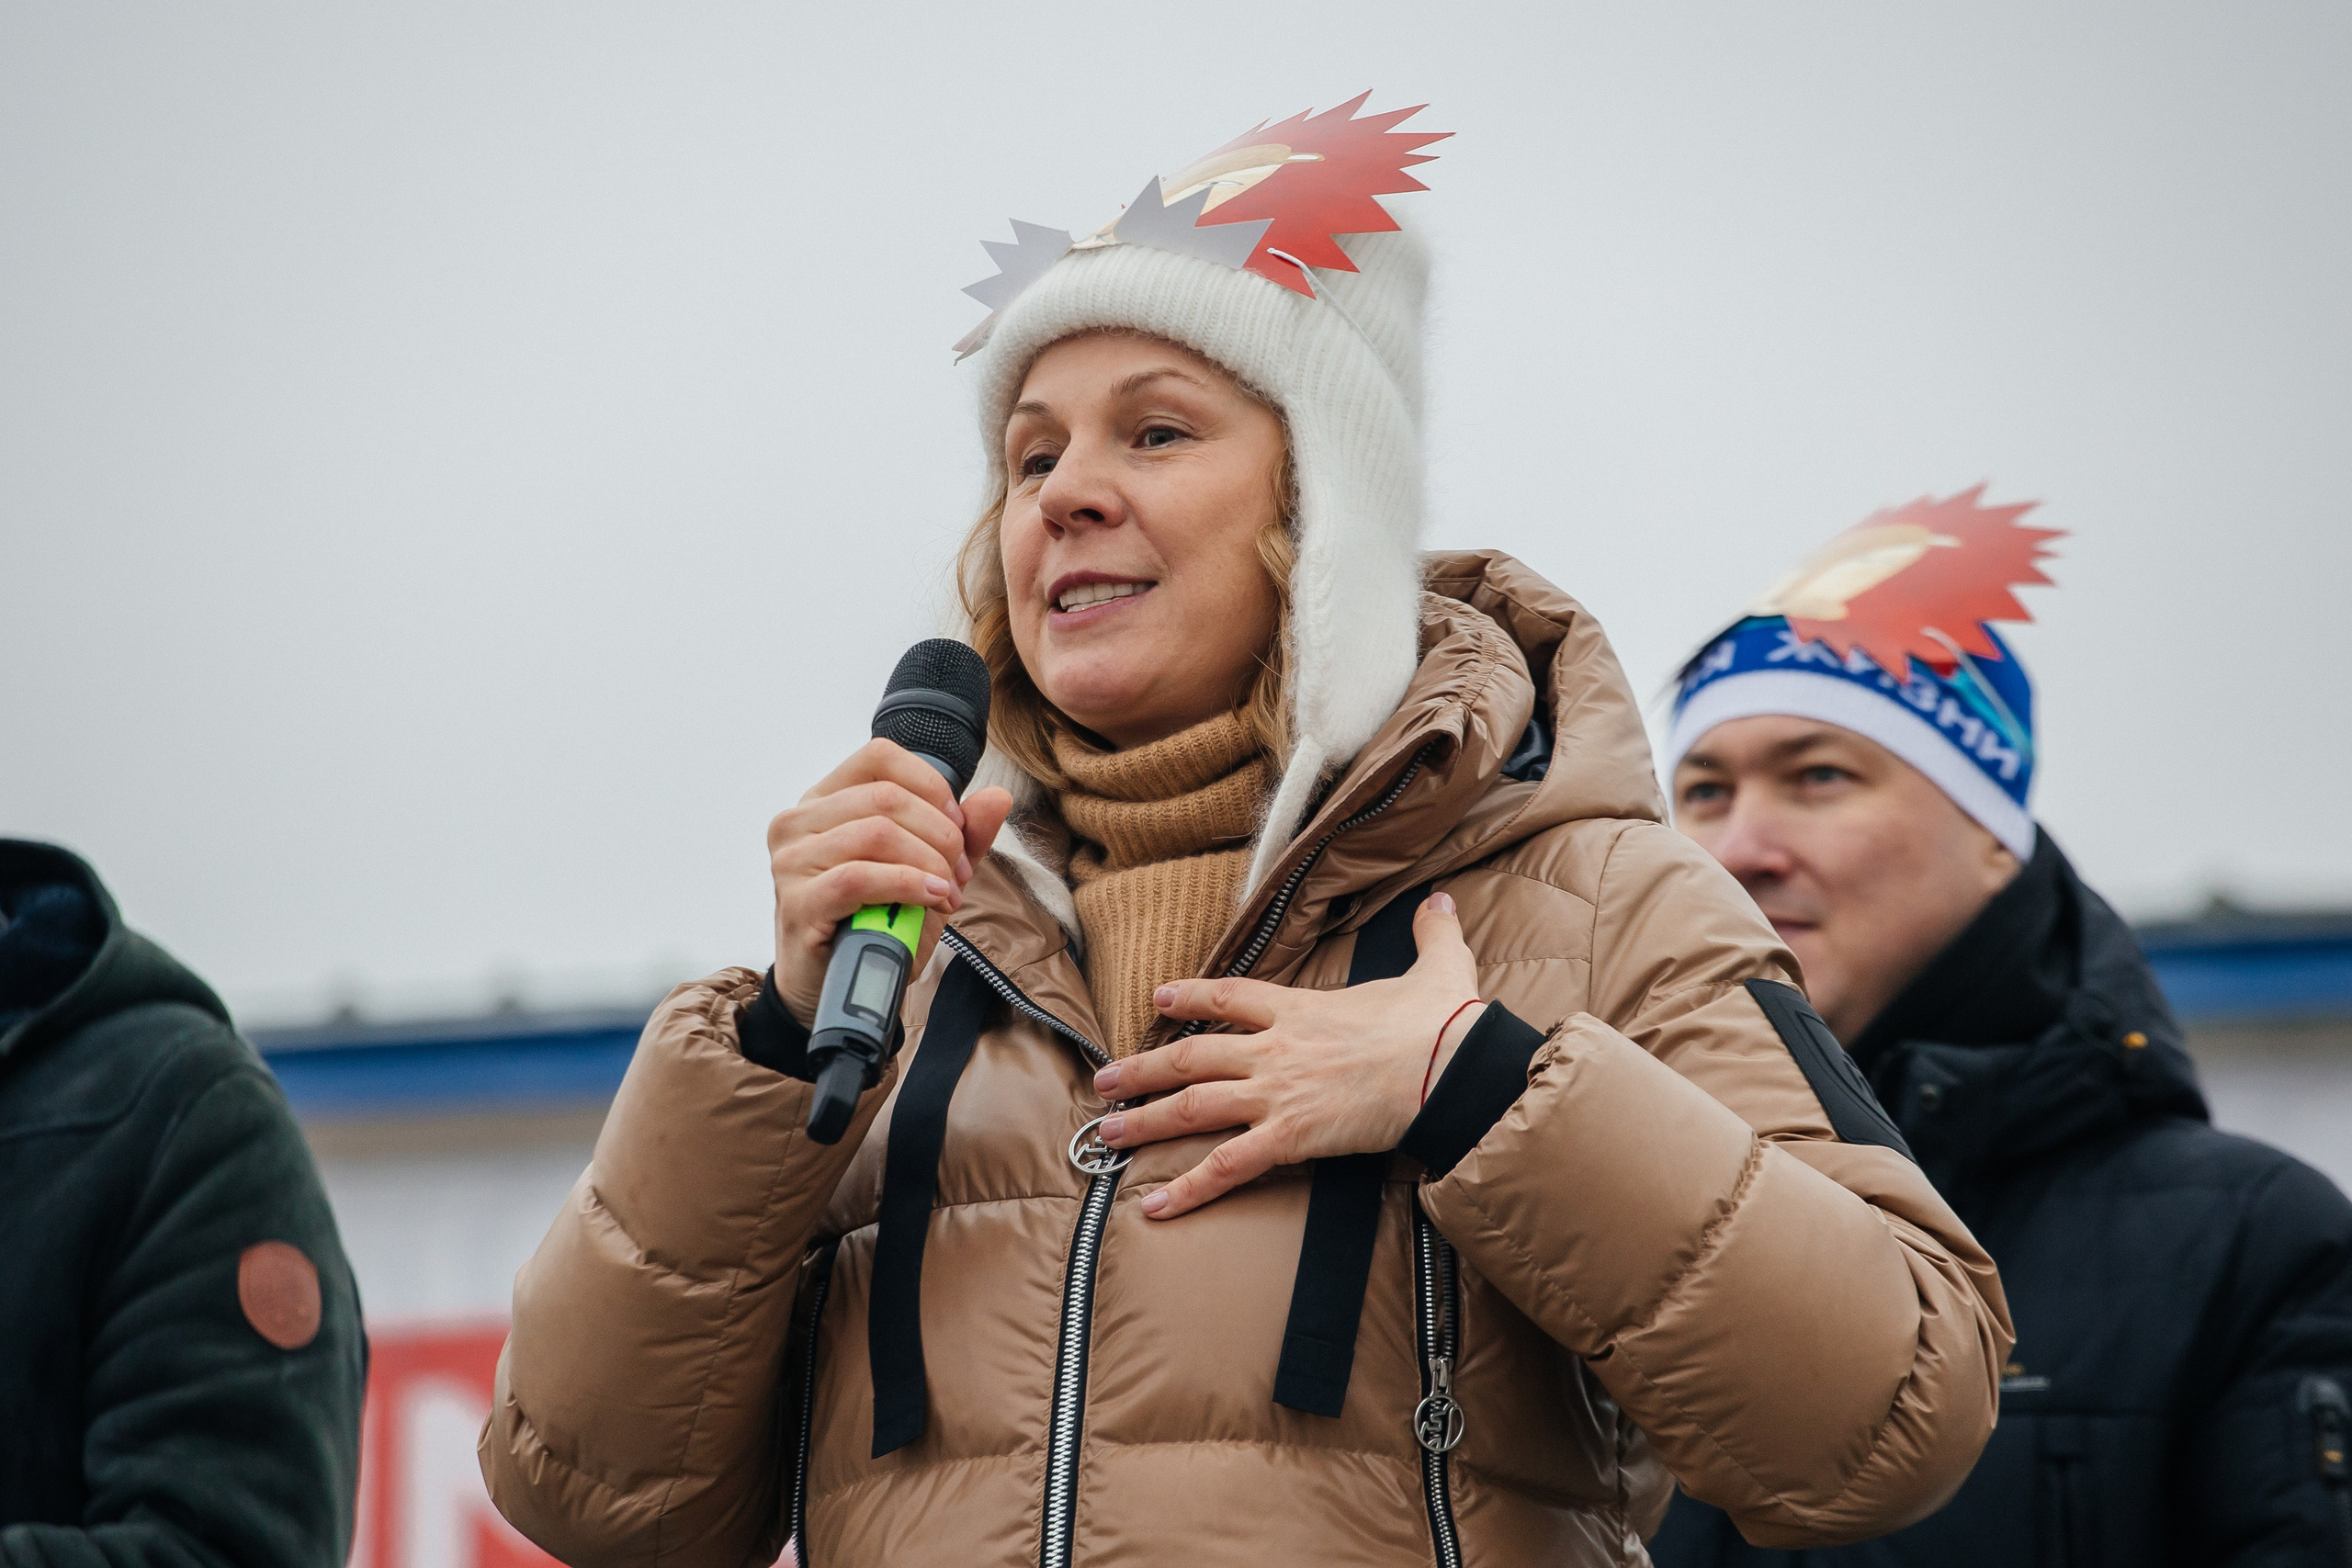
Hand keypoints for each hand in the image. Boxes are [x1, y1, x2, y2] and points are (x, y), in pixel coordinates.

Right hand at [768, 738, 1013, 1025]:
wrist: (841, 989)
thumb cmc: (877, 924)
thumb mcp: (927, 873)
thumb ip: (961, 835)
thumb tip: (998, 796)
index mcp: (825, 800)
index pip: (880, 757)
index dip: (931, 788)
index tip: (958, 829)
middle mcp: (799, 822)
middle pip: (887, 797)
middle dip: (940, 835)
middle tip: (959, 875)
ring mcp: (792, 861)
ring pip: (877, 833)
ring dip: (928, 863)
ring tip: (946, 893)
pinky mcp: (797, 901)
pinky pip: (860, 878)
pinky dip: (907, 885)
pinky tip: (931, 898)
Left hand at [1089, 892, 1485, 1219]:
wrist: (1453, 1068)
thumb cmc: (1445, 1023)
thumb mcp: (1439, 968)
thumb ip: (1432, 935)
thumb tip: (1443, 902)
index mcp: (1303, 1008)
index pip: (1231, 997)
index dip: (1192, 997)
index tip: (1159, 999)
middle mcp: (1277, 1049)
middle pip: (1192, 1055)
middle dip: (1143, 1069)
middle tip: (1104, 1080)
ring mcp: (1278, 1094)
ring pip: (1194, 1106)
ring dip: (1146, 1121)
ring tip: (1106, 1132)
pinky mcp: (1291, 1137)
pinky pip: (1227, 1166)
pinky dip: (1188, 1189)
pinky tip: (1155, 1207)